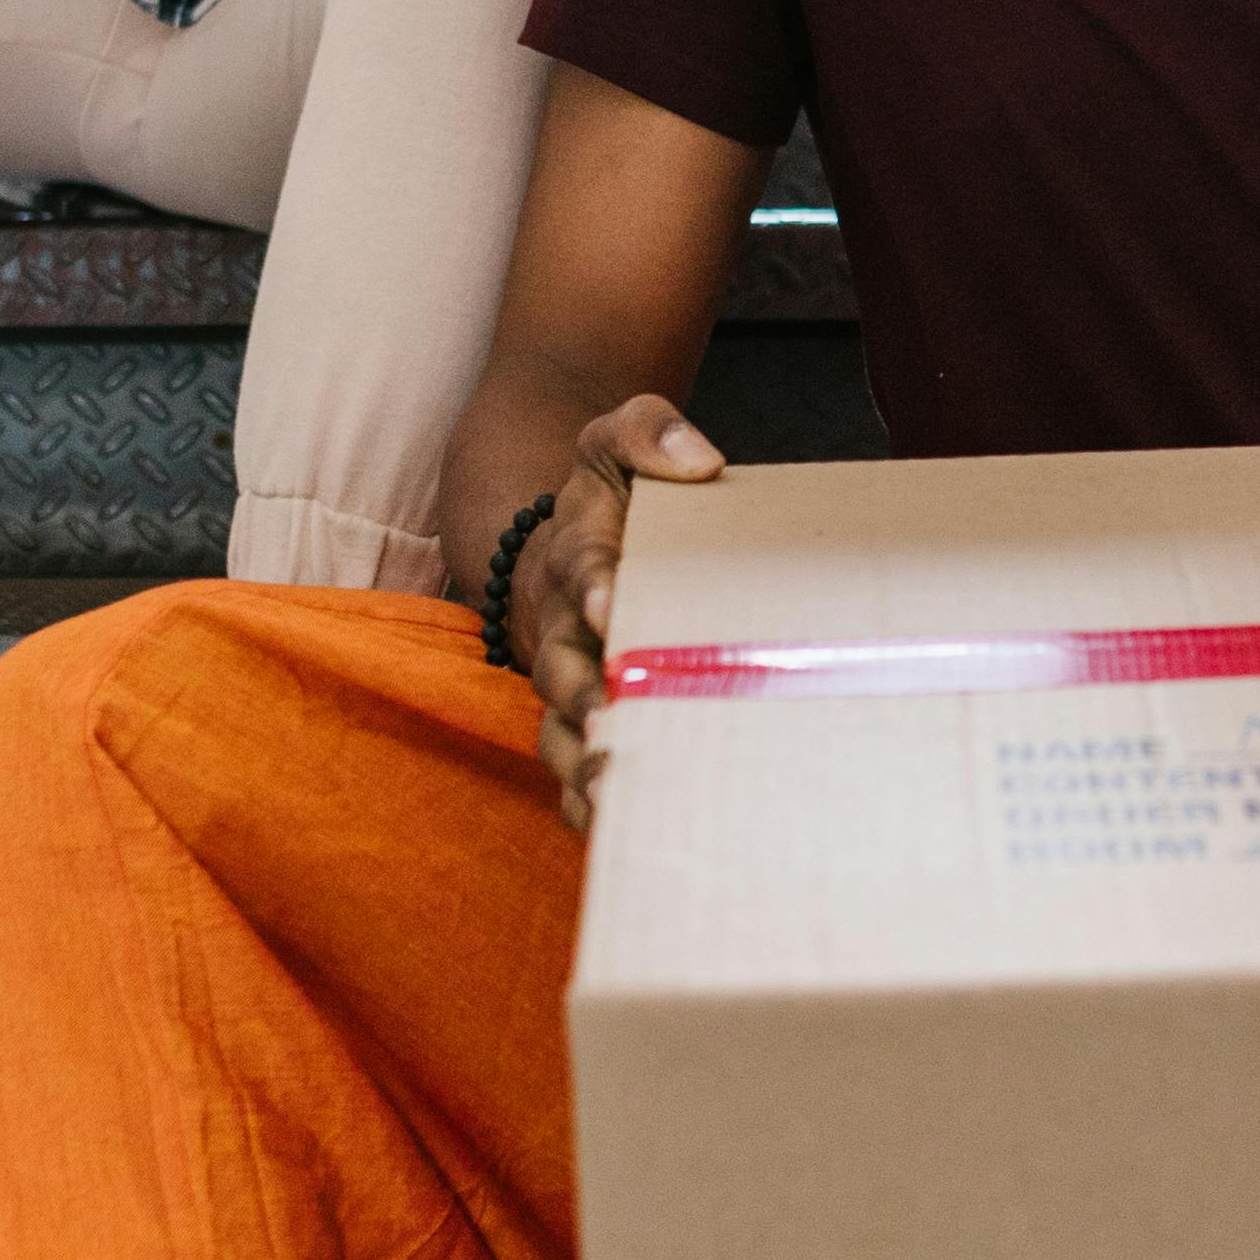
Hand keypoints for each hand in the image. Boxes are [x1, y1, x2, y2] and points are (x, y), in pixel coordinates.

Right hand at [516, 387, 724, 832]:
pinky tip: (614, 828)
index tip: (612, 602)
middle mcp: (561, 623)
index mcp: (578, 553)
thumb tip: (701, 461)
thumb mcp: (620, 436)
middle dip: (581, 692)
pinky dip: (583, 799)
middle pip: (560, 663)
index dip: (593, 584)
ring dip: (582, 759)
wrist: (581, 543)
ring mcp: (566, 679)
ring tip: (614, 790)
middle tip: (609, 717)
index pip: (580, 566)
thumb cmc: (616, 495)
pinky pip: (570, 766)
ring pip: (558, 727)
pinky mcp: (581, 720)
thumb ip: (650, 430)